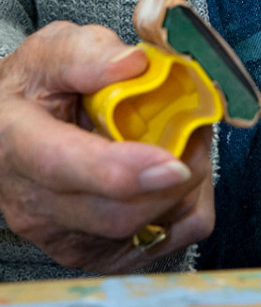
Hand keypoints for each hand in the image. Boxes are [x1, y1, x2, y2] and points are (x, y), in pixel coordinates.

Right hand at [0, 21, 213, 273]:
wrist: (7, 131)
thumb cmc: (33, 90)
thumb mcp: (50, 52)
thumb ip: (88, 53)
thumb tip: (133, 64)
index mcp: (19, 143)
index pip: (68, 167)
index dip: (126, 171)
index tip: (175, 162)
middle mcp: (33, 203)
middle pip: (116, 214)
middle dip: (175, 177)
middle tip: (196, 129)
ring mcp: (58, 236)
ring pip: (140, 234)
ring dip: (182, 191)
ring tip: (184, 145)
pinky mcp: (85, 253)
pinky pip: (151, 248)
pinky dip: (177, 213)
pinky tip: (171, 177)